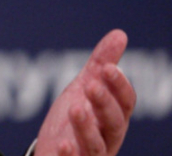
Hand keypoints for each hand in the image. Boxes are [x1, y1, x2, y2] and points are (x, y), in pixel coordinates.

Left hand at [35, 30, 136, 155]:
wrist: (53, 149)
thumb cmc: (74, 117)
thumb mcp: (85, 87)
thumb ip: (101, 63)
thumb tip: (120, 34)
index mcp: (113, 117)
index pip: (125, 103)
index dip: (119, 86)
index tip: (108, 68)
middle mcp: (106, 138)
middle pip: (113, 123)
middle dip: (104, 104)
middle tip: (91, 86)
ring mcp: (90, 153)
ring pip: (96, 145)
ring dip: (87, 128)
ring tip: (76, 108)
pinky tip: (63, 145)